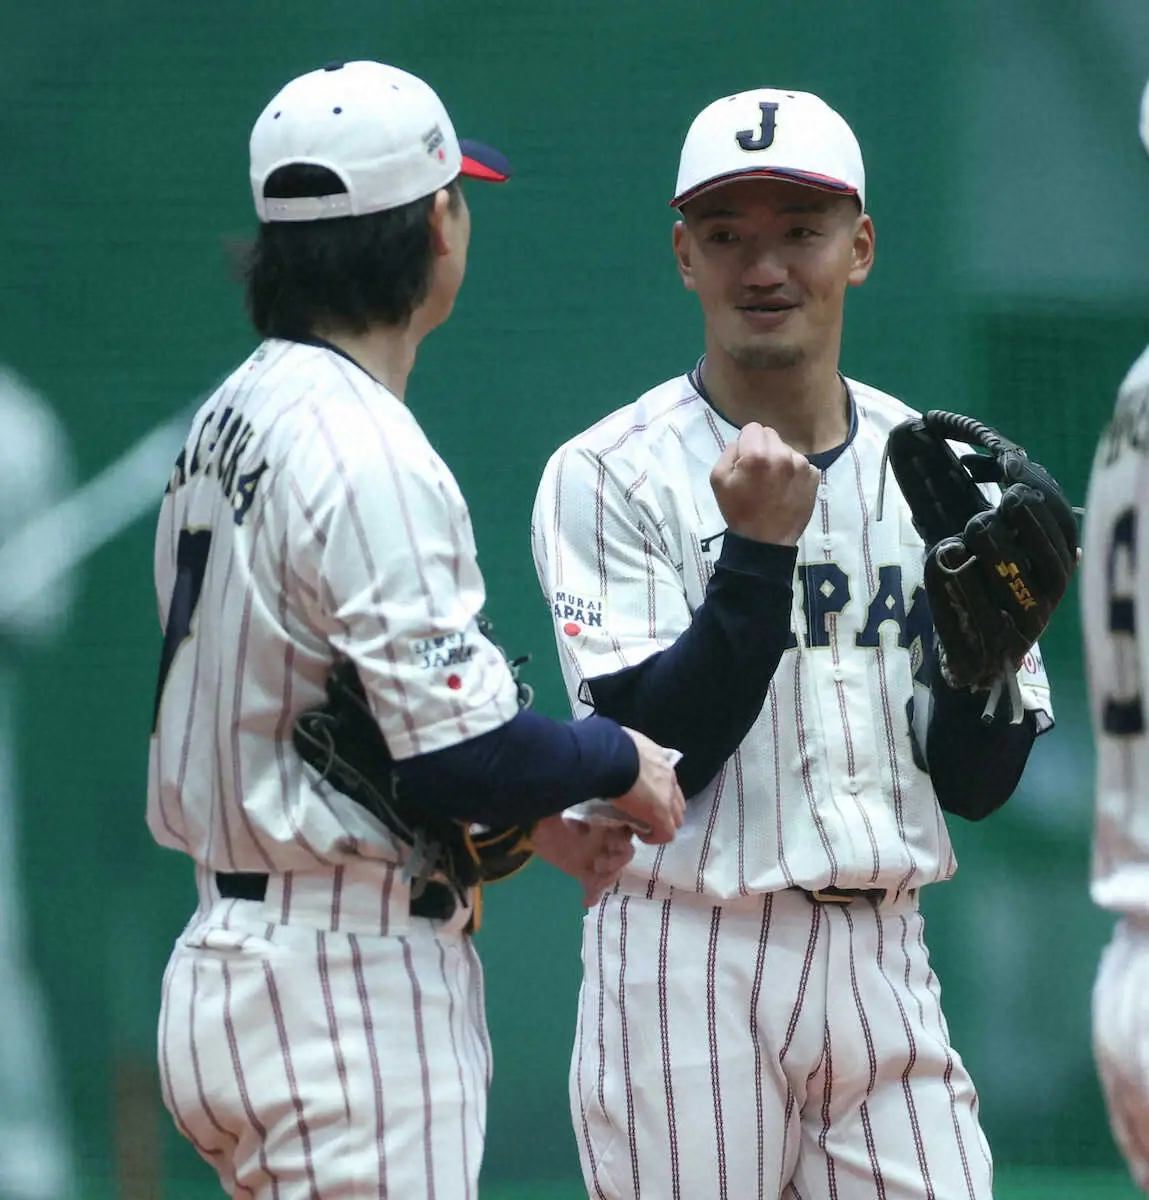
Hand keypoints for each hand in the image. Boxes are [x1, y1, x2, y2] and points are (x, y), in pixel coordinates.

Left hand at [532, 814, 636, 906]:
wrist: (529, 822)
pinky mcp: (582, 871)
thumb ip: (588, 811)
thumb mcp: (571, 802)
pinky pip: (593, 886)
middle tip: (600, 864)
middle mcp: (606, 838)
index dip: (626, 839)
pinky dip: (592, 895)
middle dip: (617, 862)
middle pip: (623, 854)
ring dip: (605, 879)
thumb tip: (593, 824)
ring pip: (611, 872)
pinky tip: (587, 900)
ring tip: (592, 883)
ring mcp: (595, 855)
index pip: (628, 830)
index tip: (616, 843)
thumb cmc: (552, 807)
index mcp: (607, 818)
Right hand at [609, 728, 685, 844]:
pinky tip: (640, 835)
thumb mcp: (624, 744)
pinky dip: (654, 836)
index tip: (642, 798)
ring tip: (643, 825)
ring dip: (662, 822)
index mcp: (660, 760)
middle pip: (678, 801)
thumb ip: (628, 751)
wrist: (612, 757)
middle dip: (666, 810)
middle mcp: (669, 778)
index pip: (669, 781)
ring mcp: (667, 797)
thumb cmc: (612, 747)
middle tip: (645, 814)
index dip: (659, 793)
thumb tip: (615, 753)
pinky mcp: (661, 815)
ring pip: (676, 818)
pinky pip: (666, 833)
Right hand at [709, 422, 818, 545]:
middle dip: (763, 449)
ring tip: (773, 484)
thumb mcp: (717, 480)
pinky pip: (801, 464)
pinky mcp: (814, 477)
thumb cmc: (738, 511)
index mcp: (757, 455)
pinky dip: (793, 472)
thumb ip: (728, 452)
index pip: (753, 428)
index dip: (745, 443)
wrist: (765, 542)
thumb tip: (741, 443)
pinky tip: (786, 489)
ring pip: (787, 449)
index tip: (744, 461)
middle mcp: (783, 454)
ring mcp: (802, 465)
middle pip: (771, 435)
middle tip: (758, 473)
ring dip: (779, 460)